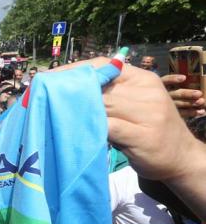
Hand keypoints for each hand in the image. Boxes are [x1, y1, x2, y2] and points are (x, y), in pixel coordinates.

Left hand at [54, 57, 205, 218]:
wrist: (181, 157)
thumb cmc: (149, 131)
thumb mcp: (135, 105)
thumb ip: (111, 95)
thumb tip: (70, 89)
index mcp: (143, 79)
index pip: (104, 65)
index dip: (75, 70)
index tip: (49, 78)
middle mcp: (148, 92)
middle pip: (100, 87)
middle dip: (70, 94)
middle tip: (43, 100)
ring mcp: (148, 113)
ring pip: (102, 105)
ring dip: (77, 111)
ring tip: (54, 114)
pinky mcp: (143, 136)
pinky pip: (109, 127)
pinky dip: (90, 128)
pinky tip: (74, 131)